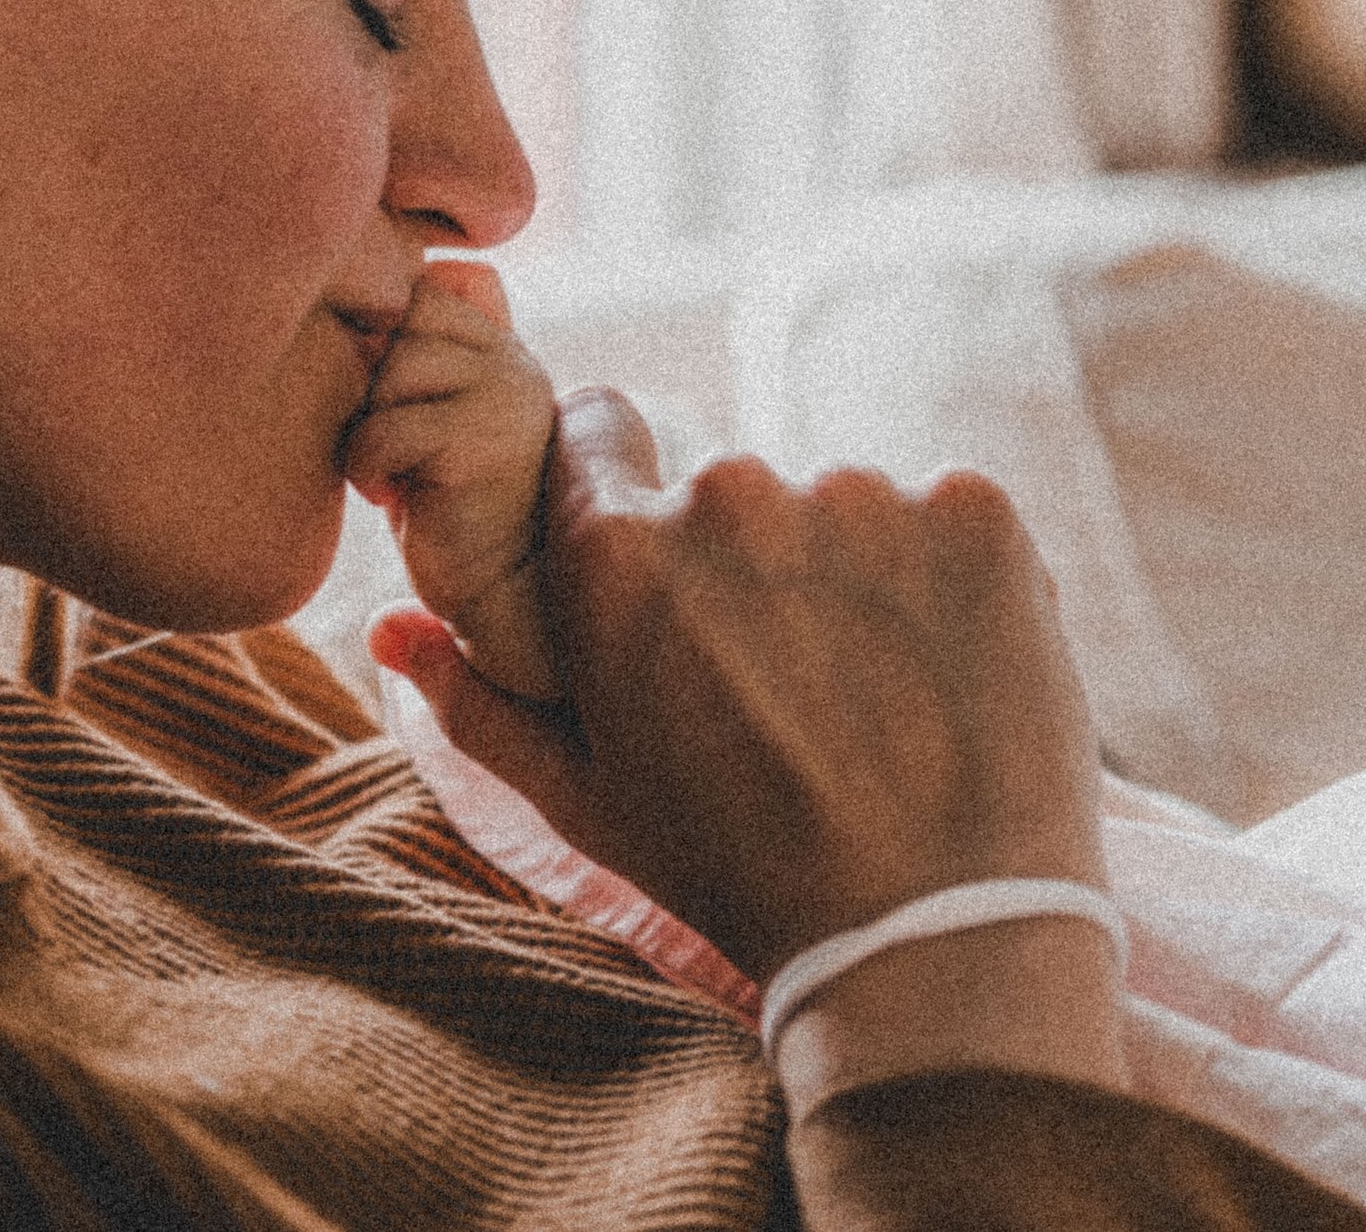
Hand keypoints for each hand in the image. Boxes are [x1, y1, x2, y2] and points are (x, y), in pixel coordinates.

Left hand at [341, 262, 562, 701]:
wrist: (497, 607)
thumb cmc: (448, 517)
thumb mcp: (433, 422)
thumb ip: (431, 354)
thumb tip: (437, 268)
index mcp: (504, 351)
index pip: (425, 289)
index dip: (386, 337)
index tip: (390, 405)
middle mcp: (516, 363)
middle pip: (403, 318)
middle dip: (375, 381)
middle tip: (388, 444)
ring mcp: (508, 398)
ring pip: (392, 369)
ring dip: (371, 425)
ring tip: (392, 474)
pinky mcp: (482, 443)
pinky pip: (384, 428)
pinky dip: (368, 467)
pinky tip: (390, 500)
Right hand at [372, 386, 1106, 984]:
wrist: (937, 937)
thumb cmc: (741, 874)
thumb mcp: (585, 802)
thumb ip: (477, 701)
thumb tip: (389, 624)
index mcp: (617, 552)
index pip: (598, 428)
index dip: (624, 487)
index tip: (664, 557)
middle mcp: (730, 492)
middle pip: (727, 483)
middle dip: (746, 559)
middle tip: (786, 681)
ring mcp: (862, 491)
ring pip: (839, 503)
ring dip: (851, 570)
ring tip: (876, 694)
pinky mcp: (975, 506)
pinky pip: (944, 513)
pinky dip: (947, 578)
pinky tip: (948, 675)